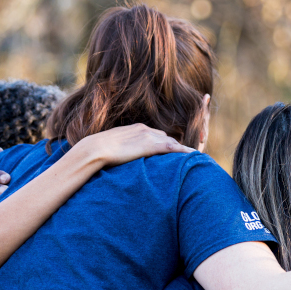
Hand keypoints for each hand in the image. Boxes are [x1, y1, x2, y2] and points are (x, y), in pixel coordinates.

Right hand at [74, 123, 195, 167]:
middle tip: (188, 156)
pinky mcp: (150, 145)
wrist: (96, 148)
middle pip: (168, 138)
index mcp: (138, 128)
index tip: (174, 150)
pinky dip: (183, 151)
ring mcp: (149, 136)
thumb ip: (125, 147)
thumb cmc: (100, 150)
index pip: (158, 135)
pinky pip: (171, 148)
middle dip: (178, 147)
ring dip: (183, 150)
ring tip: (194, 158)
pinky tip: (192, 156)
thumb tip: (125, 156)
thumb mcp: (115, 145)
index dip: (167, 143)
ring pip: (172, 142)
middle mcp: (146, 130)